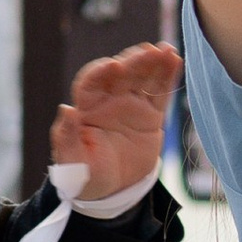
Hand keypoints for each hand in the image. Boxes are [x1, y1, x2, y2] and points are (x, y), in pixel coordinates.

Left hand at [50, 42, 178, 192]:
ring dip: (153, 62)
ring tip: (166, 51)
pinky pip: (160, 93)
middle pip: (121, 74)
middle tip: (149, 52)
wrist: (110, 190)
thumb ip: (67, 137)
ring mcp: (131, 105)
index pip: (91, 83)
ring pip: (142, 78)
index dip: (101, 73)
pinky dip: (168, 76)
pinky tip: (175, 59)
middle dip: (134, 62)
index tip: (114, 66)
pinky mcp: (151, 115)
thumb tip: (66, 109)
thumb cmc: (83, 176)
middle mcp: (108, 100)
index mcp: (85, 108)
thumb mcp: (72, 163)